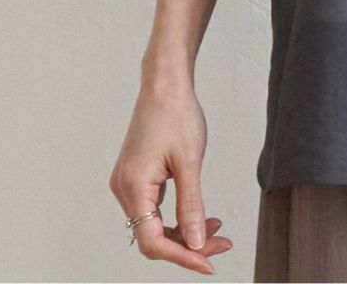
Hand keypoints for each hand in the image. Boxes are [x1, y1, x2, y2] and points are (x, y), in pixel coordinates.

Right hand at [109, 77, 233, 274]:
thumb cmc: (177, 115)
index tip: (209, 263)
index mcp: (133, 188)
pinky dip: (177, 214)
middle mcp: (124, 190)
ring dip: (184, 230)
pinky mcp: (136, 176)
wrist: (165, 83)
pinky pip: (154, 208)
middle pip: (153, 235)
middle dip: (189, 244)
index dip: (182, 256)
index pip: (152, 242)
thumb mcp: (190, 162)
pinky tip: (201, 213)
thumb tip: (197, 243)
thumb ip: (192, 206)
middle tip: (223, 243)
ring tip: (217, 227)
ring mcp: (128, 183)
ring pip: (154, 223)